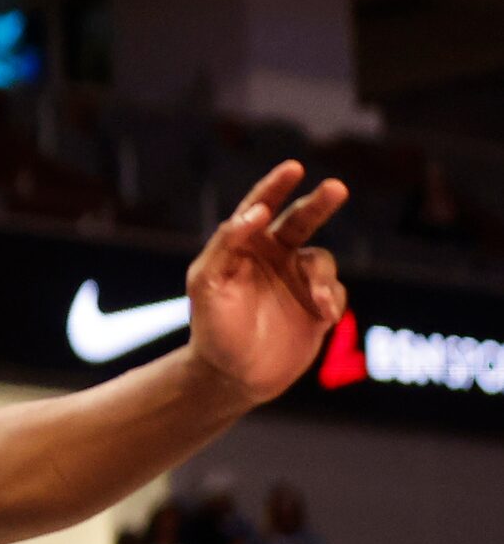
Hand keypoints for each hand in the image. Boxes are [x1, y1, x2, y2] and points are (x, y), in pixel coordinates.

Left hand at [185, 161, 349, 402]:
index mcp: (243, 246)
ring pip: (322, 261)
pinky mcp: (319, 306)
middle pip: (301, 221)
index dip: (275, 186)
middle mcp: (273, 257)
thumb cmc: (212, 327)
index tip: (294, 168)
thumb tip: (254, 213)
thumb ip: (226, 244)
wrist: (233, 375)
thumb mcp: (207, 282)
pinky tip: (322, 317)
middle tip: (336, 187)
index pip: (259, 207)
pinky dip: (332, 300)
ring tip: (318, 302)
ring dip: (322, 278)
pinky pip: (336, 292)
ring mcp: (298, 281)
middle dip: (319, 203)